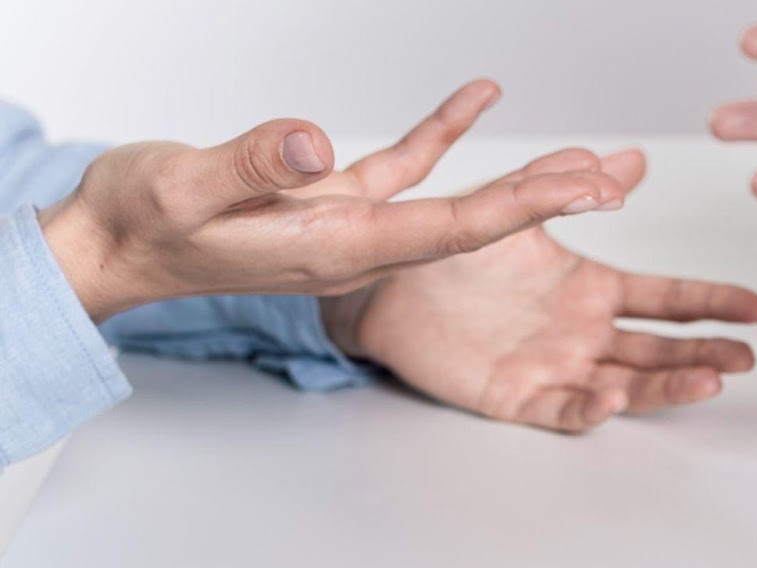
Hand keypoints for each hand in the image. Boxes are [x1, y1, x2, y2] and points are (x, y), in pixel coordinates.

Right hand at [39, 80, 623, 320]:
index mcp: (337, 249)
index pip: (451, 230)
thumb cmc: (139, 224)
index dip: (522, 209)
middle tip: (613, 183)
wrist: (111, 244)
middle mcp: (358, 244)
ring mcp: (349, 224)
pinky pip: (403, 165)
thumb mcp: (179, 187)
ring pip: (451, 198)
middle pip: (472, 224)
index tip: (582, 195)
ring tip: (580, 159)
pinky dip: (443, 131)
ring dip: (514, 178)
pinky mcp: (329, 198)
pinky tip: (480, 98)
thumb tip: (314, 145)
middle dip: (544, 204)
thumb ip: (245, 166)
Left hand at [320, 150, 756, 432]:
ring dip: (668, 385)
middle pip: (659, 350)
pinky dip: (591, 408)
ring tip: (709, 382)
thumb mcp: (519, 208)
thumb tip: (631, 159)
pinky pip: (563, 410)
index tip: (753, 308)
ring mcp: (555, 367)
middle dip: (707, 355)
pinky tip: (616, 398)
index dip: (711, 304)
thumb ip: (575, 185)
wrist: (381, 287)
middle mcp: (581, 334)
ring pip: (626, 384)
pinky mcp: (518, 396)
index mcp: (589, 291)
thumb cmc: (448, 253)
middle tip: (746, 358)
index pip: (666, 301)